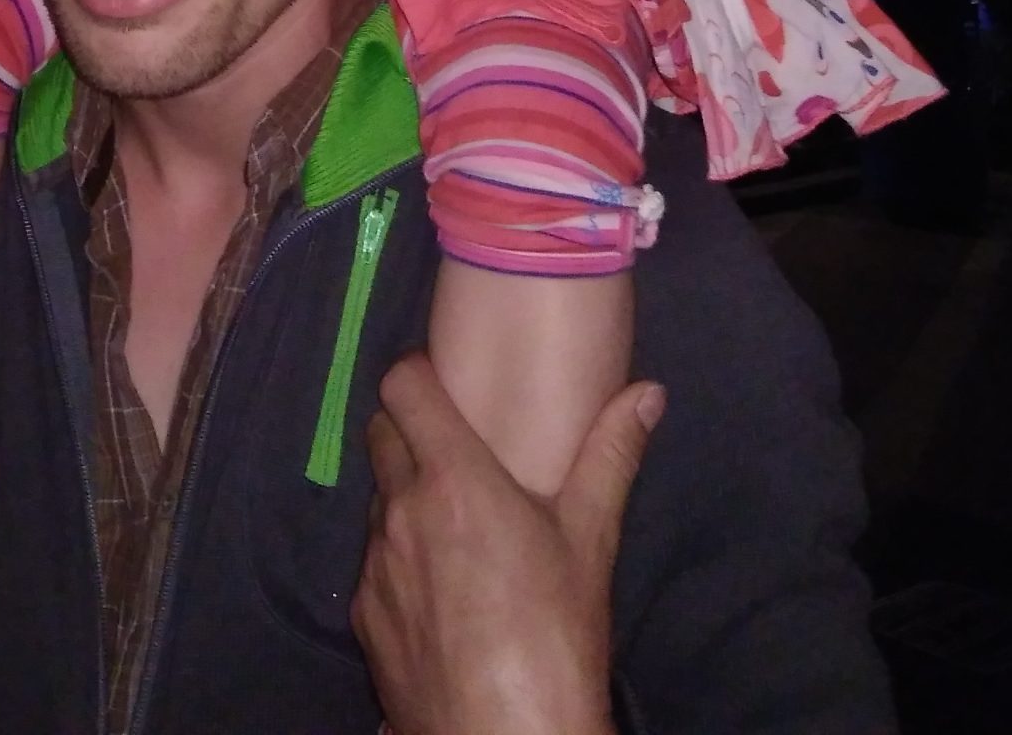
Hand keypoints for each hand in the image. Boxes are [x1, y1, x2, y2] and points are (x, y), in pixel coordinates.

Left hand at [352, 352, 663, 734]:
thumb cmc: (555, 638)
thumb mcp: (591, 542)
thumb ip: (612, 456)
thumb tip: (648, 392)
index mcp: (452, 479)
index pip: (402, 386)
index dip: (417, 373)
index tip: (444, 381)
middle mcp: (400, 511)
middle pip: (380, 433)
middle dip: (409, 429)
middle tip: (455, 448)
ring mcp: (375, 567)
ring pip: (377, 500)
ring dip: (404, 495)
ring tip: (454, 523)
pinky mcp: (363, 617)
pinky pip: (374, 562)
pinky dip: (399, 557)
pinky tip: (441, 588)